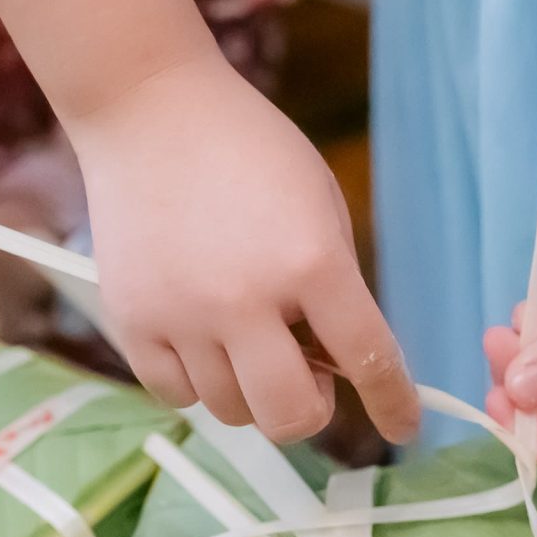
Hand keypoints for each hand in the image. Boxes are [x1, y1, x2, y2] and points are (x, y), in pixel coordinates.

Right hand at [71, 55, 418, 444]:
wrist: (150, 109)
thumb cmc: (248, 150)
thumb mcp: (320, 204)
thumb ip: (336, 286)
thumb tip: (342, 365)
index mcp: (310, 262)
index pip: (369, 360)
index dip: (394, 404)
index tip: (403, 427)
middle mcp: (244, 299)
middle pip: (290, 417)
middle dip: (311, 408)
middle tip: (308, 374)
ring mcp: (182, 315)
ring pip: (232, 412)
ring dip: (251, 389)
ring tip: (244, 333)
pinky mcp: (133, 321)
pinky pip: (176, 395)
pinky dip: (198, 381)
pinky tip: (202, 337)